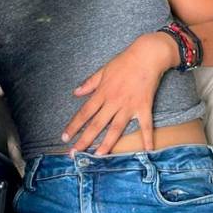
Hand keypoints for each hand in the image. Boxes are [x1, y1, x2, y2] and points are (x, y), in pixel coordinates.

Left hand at [62, 33, 175, 154]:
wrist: (147, 55)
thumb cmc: (125, 61)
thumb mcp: (103, 70)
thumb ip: (90, 83)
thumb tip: (76, 93)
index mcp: (103, 93)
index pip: (85, 112)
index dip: (74, 126)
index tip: (65, 137)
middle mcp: (113, 102)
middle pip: (96, 124)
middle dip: (84, 140)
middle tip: (75, 154)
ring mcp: (129, 106)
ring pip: (116, 128)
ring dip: (107, 144)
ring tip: (98, 156)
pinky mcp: (144, 107)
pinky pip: (146, 125)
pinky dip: (147, 138)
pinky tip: (147, 151)